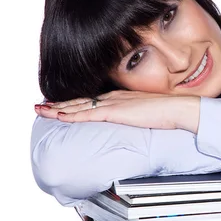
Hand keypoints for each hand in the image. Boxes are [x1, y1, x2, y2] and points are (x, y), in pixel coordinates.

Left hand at [34, 90, 200, 132]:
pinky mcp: (116, 111)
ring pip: (79, 106)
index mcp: (121, 98)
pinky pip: (87, 114)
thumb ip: (136, 116)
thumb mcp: (147, 113)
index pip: (91, 101)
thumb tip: (132, 122)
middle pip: (80, 102)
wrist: (179, 109)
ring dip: (58, 109)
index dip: (73, 104)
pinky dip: (71, 115)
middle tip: (41, 107)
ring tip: (41, 111)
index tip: (60, 106)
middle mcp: (114, 97)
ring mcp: (114, 103)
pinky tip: (59, 116)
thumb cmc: (169, 113)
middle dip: (59, 105)